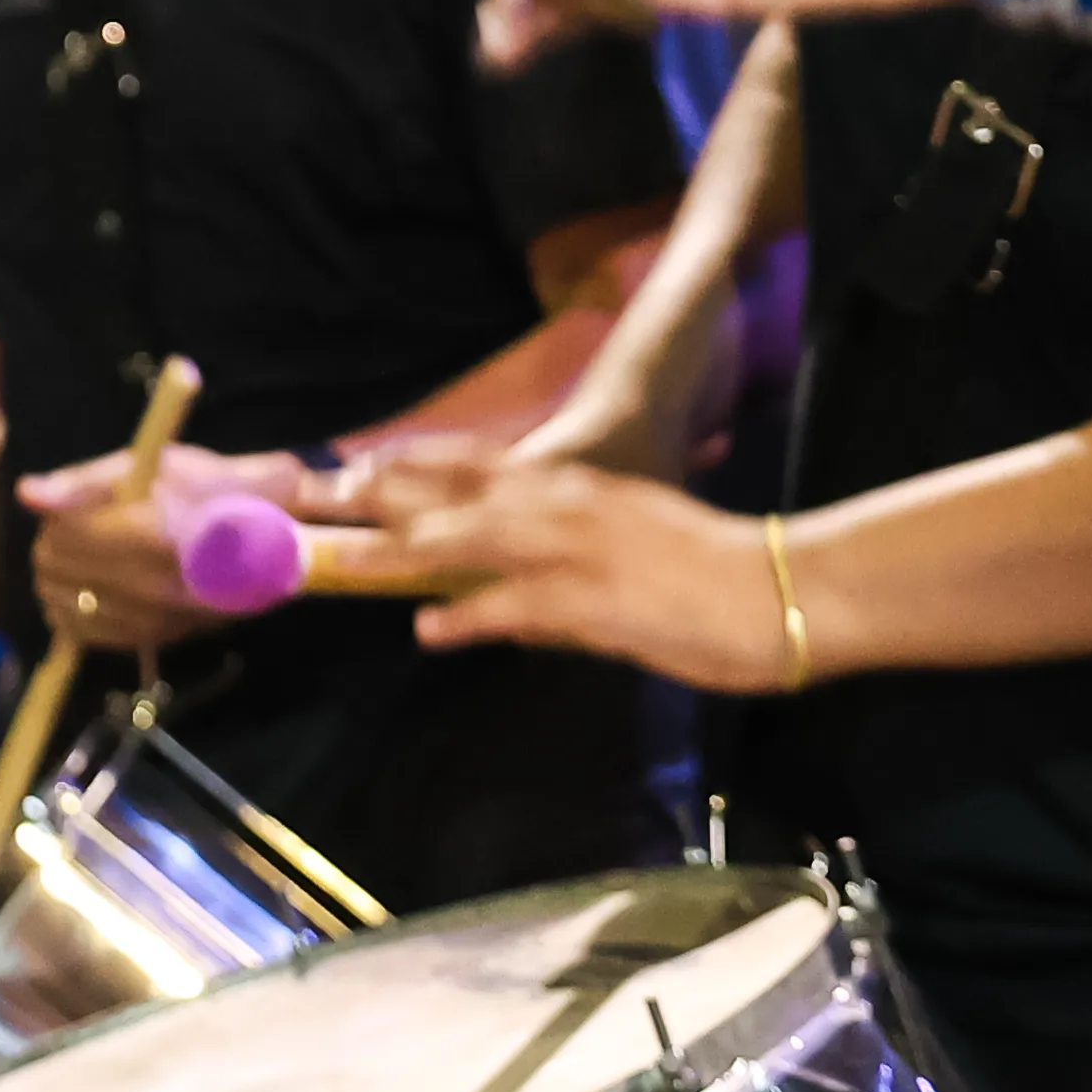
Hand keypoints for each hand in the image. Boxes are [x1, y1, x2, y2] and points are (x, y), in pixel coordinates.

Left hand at [16, 441, 312, 653]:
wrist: (273, 542)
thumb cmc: (211, 489)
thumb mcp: (150, 466)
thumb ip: (84, 481)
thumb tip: (26, 494)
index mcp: (149, 532)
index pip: (63, 532)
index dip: (58, 516)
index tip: (72, 506)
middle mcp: (149, 584)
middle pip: (56, 568)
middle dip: (55, 544)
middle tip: (77, 528)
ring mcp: (153, 617)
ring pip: (63, 602)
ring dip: (60, 578)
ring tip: (86, 556)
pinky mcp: (155, 638)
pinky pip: (85, 633)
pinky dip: (75, 610)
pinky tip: (90, 590)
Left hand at [316, 442, 802, 695]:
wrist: (781, 586)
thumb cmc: (707, 571)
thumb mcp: (625, 541)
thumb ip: (557, 558)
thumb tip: (498, 591)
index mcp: (573, 486)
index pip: (474, 464)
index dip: (410, 464)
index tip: (353, 464)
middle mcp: (563, 503)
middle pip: (451, 491)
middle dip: (378, 493)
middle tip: (310, 495)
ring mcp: (576, 548)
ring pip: (467, 538)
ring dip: (398, 547)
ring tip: (339, 556)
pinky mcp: (596, 599)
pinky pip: (517, 605)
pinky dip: (469, 614)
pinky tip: (429, 628)